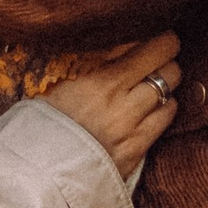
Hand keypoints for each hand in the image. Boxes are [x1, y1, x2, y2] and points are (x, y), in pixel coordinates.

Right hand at [45, 33, 181, 182]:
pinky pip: (165, 120)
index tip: (161, 38)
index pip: (152, 48)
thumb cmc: (42, 120)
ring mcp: (131, 128)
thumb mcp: (60, 81)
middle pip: (169, 69)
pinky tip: (151, 109)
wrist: (37, 169)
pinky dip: (164, 109)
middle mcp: (121, 103)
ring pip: (170, 93)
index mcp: (101, 81)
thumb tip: (122, 41)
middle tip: (157, 60)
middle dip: (166, 61)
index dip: (163, 39)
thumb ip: (93, 60)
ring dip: (166, 86)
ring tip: (152, 86)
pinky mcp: (136, 150)